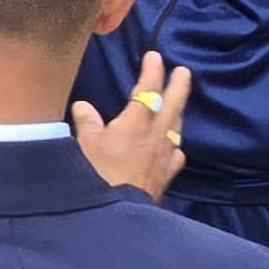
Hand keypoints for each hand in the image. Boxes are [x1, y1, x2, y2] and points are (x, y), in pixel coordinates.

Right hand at [71, 51, 193, 199]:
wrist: (115, 213)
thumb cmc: (97, 174)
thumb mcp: (85, 145)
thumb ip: (87, 123)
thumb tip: (83, 106)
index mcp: (135, 123)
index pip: (148, 90)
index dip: (152, 72)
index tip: (155, 56)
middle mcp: (155, 136)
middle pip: (172, 105)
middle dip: (178, 86)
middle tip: (184, 71)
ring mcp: (164, 156)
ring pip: (177, 127)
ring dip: (178, 112)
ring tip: (179, 104)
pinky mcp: (165, 175)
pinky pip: (175, 154)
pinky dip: (175, 144)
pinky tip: (173, 145)